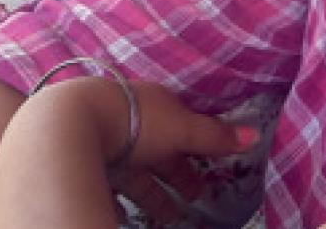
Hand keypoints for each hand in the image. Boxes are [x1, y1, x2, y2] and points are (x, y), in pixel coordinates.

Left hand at [75, 80, 259, 225]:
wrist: (70, 126)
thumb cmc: (135, 120)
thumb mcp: (183, 128)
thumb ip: (216, 136)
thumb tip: (256, 135)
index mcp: (155, 107)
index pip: (182, 128)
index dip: (198, 150)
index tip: (211, 172)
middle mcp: (130, 123)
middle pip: (159, 154)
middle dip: (177, 177)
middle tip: (195, 200)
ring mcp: (105, 144)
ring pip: (134, 174)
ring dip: (153, 196)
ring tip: (170, 219)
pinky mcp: (85, 164)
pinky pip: (108, 187)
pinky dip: (120, 202)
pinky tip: (126, 216)